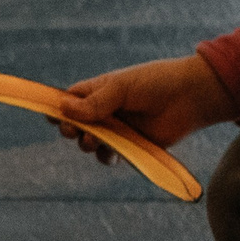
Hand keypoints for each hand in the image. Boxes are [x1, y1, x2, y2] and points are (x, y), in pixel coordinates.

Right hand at [52, 54, 235, 162]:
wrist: (190, 98)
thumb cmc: (155, 83)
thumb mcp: (121, 87)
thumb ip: (94, 102)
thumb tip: (64, 109)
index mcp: (98, 92)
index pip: (69, 101)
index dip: (57, 109)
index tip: (49, 116)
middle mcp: (104, 112)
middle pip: (75, 125)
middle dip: (70, 130)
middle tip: (73, 131)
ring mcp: (117, 130)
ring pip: (89, 143)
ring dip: (87, 144)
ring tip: (95, 140)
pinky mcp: (131, 146)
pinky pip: (109, 156)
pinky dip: (106, 157)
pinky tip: (112, 153)